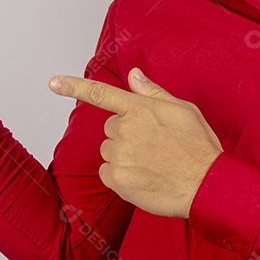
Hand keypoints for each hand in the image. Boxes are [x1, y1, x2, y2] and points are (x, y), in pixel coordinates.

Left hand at [49, 68, 222, 218]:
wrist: (205, 185)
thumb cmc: (198, 146)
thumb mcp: (182, 109)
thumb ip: (152, 92)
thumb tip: (134, 75)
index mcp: (140, 108)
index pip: (101, 93)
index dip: (74, 86)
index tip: (53, 82)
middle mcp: (126, 129)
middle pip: (110, 128)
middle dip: (126, 133)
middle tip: (153, 145)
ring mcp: (120, 155)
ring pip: (109, 150)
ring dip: (124, 155)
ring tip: (152, 162)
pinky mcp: (117, 179)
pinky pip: (108, 172)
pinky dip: (121, 175)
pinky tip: (144, 176)